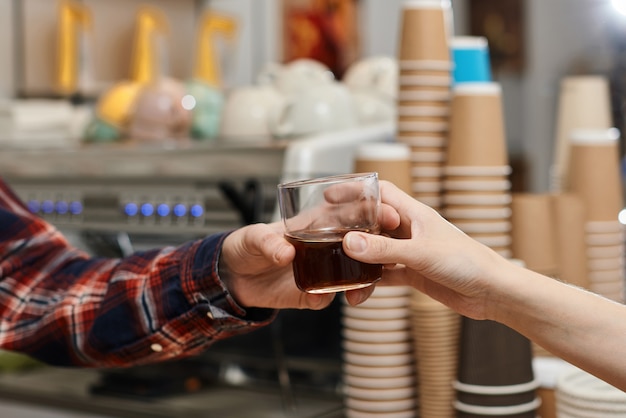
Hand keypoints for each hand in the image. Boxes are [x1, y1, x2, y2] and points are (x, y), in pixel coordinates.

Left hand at [220, 195, 401, 309]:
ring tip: (360, 290)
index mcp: (315, 223)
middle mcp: (324, 246)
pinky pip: (326, 297)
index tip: (387, 214)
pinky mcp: (310, 293)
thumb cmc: (245, 246)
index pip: (349, 213)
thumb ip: (267, 242)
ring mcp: (320, 270)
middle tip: (389, 252)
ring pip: (353, 275)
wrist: (232, 278)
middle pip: (362, 245)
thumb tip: (285, 253)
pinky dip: (325, 298)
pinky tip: (319, 298)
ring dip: (362, 282)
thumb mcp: (252, 237)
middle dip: (380, 248)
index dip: (370, 212)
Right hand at [342, 181, 511, 319]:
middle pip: (372, 223)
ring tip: (342, 272)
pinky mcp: (414, 274)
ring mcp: (411, 253)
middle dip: (350, 229)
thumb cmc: (468, 262)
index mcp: (415, 214)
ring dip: (359, 261)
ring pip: (375, 251)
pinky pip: (384, 274)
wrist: (492, 293)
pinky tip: (359, 292)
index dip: (356, 191)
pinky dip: (370, 282)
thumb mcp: (421, 254)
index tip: (331, 195)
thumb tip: (348, 243)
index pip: (381, 193)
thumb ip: (384, 250)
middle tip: (327, 236)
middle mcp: (410, 230)